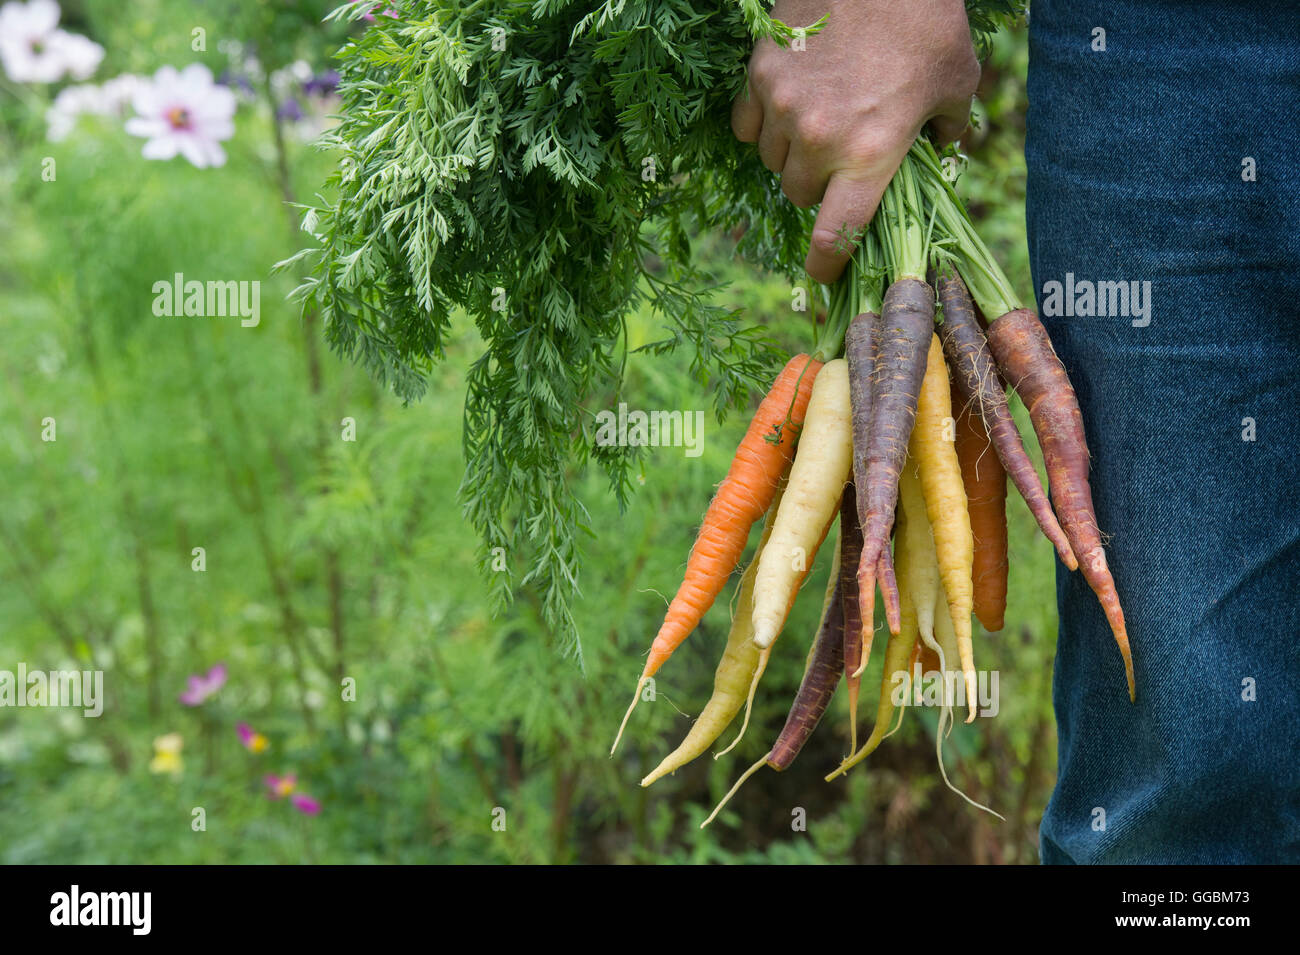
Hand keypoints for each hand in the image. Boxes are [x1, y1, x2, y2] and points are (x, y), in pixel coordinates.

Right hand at [732, 0, 979, 282]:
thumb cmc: (928, 22)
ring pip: (773, 162)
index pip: (837, 234)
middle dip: (820, 187)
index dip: (828, 264)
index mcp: (871, 152)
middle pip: (801, 196)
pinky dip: (763, 125)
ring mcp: (783, 106)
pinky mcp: (760, 73)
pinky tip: (787, 107)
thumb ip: (949, 131)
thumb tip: (944, 157)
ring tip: (818, 124)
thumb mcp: (957, 82)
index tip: (825, 275)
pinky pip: (748, 126)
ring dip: (793, 155)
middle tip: (840, 161)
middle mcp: (820, 138)